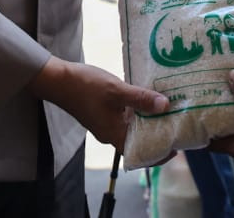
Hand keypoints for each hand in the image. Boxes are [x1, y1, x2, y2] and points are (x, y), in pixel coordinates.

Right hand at [29, 56, 167, 149]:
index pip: (141, 154)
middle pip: (138, 142)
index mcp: (114, 135)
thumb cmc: (85, 87)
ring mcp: (105, 124)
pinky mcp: (103, 114)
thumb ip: (141, 98)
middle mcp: (110, 134)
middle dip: (156, 135)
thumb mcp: (116, 90)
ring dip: (147, 123)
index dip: (159, 153)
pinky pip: (124, 119)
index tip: (176, 146)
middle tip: (176, 125)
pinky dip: (137, 113)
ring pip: (131, 129)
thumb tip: (166, 106)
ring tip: (166, 112)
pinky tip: (145, 99)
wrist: (57, 79)